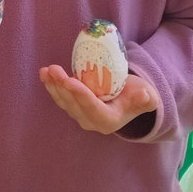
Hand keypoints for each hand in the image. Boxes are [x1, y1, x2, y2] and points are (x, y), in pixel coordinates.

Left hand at [39, 65, 159, 134]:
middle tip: (54, 70)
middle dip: (62, 87)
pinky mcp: (73, 106)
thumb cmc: (138, 95)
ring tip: (47, 71)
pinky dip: (52, 86)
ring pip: (64, 101)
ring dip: (53, 86)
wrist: (129, 98)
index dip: (80, 95)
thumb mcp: (147, 96)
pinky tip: (45, 74)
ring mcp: (80, 114)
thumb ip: (146, 98)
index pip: (92, 108)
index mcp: (108, 121)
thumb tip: (143, 95)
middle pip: (73, 104)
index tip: (70, 81)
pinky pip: (60, 97)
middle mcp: (91, 121)